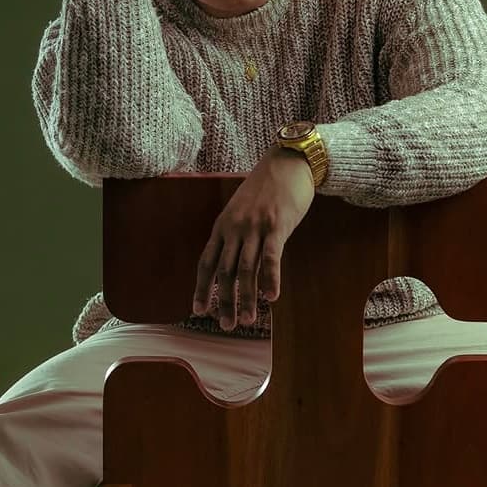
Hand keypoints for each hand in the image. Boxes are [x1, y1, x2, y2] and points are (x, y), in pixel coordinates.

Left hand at [192, 147, 315, 329]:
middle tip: (226, 325)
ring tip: (248, 320)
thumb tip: (237, 263)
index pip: (206, 262)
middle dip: (224, 301)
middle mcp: (234, 227)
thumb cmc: (267, 187)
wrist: (287, 161)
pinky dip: (270, 279)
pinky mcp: (277, 224)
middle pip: (224, 271)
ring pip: (246, 269)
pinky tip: (271, 298)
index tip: (200, 310)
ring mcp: (255, 226)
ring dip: (246, 297)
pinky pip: (271, 257)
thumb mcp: (243, 209)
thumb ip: (237, 234)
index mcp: (223, 225)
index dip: (202, 288)